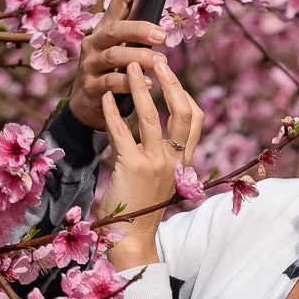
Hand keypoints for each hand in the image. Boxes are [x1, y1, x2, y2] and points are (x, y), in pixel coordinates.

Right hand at [67, 0, 168, 128]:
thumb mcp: (123, 51)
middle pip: (116, 29)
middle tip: (162, 35)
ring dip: (141, 57)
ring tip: (161, 61)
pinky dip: (132, 82)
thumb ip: (137, 36)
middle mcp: (94, 42)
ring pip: (115, 55)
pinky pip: (112, 82)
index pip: (119, 1)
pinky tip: (150, 83)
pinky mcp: (91, 88)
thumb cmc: (112, 74)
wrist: (88, 108)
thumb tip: (163, 19)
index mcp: (105, 29)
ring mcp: (90, 65)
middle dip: (140, 29)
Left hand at [100, 58, 203, 267]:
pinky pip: (121, 132)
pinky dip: (112, 111)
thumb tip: (156, 128)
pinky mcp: (133, 168)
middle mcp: (175, 160)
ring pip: (151, 117)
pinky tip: (104, 97)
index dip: (184, 93)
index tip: (169, 76)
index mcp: (184, 161)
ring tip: (130, 67)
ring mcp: (156, 163)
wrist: (132, 237)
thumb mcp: (162, 178)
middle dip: (170, 82)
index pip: (194, 118)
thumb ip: (164, 155)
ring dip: (140, 88)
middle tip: (157, 61)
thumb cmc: (142, 207)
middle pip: (182, 111)